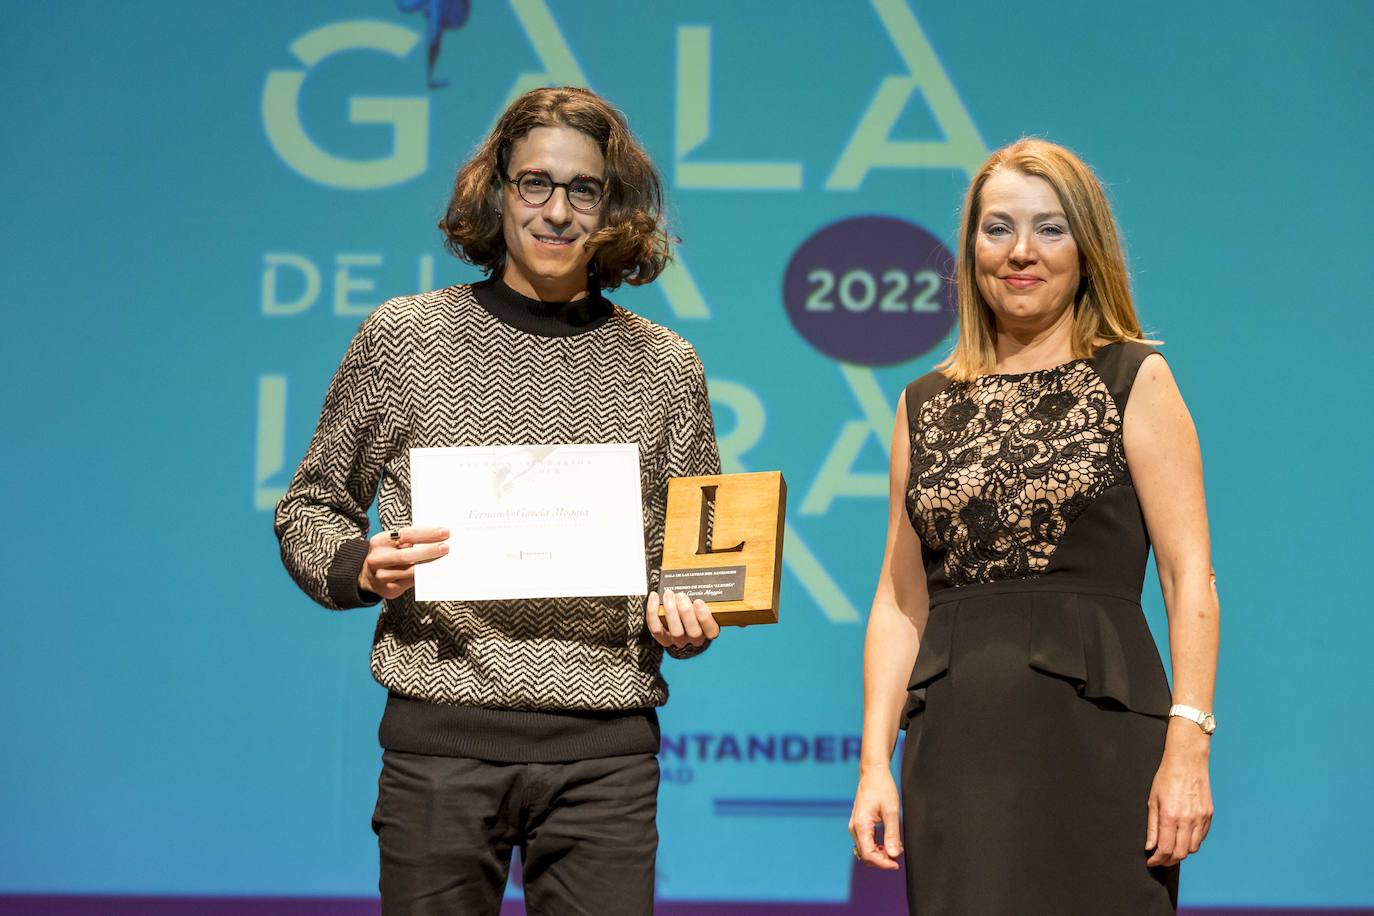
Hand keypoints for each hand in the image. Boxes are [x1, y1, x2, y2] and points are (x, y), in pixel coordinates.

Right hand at [358, 526, 448, 598]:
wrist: (368, 576)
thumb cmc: (387, 555)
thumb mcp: (391, 543)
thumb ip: (409, 540)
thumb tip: (437, 537)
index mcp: (379, 542)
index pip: (405, 534)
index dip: (426, 533)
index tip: (444, 532)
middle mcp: (377, 559)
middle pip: (407, 554)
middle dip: (429, 550)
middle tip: (446, 547)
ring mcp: (382, 575)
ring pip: (409, 570)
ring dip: (428, 564)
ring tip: (443, 559)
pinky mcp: (389, 589)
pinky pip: (410, 583)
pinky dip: (424, 576)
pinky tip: (434, 571)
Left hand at [645, 588, 719, 649]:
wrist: (679, 617)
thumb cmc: (693, 604)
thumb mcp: (703, 598)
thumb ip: (705, 591)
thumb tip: (703, 571)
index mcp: (708, 630)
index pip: (712, 631)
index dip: (705, 617)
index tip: (698, 601)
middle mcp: (695, 639)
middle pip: (694, 632)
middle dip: (686, 612)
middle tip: (681, 595)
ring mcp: (679, 640)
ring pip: (676, 632)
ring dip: (671, 611)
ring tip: (669, 594)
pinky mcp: (663, 638)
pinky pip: (656, 629)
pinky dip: (653, 612)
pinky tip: (654, 597)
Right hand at [849, 767, 902, 869]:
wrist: (873, 773)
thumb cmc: (882, 788)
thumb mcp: (891, 812)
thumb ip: (892, 834)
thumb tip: (893, 855)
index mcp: (861, 825)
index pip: (869, 854)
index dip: (883, 863)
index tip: (897, 865)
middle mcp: (854, 828)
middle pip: (865, 855)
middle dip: (882, 860)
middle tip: (898, 857)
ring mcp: (855, 826)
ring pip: (865, 850)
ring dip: (880, 854)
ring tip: (895, 848)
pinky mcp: (859, 824)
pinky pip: (865, 842)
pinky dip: (877, 847)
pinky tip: (889, 842)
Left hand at [1145, 719, 1213, 866]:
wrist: (1187, 762)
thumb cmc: (1166, 777)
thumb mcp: (1152, 800)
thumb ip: (1152, 826)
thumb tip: (1150, 847)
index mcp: (1169, 816)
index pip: (1165, 849)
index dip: (1158, 860)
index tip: (1152, 861)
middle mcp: (1187, 820)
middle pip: (1180, 853)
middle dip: (1168, 861)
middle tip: (1160, 860)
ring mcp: (1200, 818)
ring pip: (1193, 848)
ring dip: (1181, 853)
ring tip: (1171, 850)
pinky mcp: (1209, 815)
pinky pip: (1202, 837)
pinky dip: (1192, 843)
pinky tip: (1184, 839)